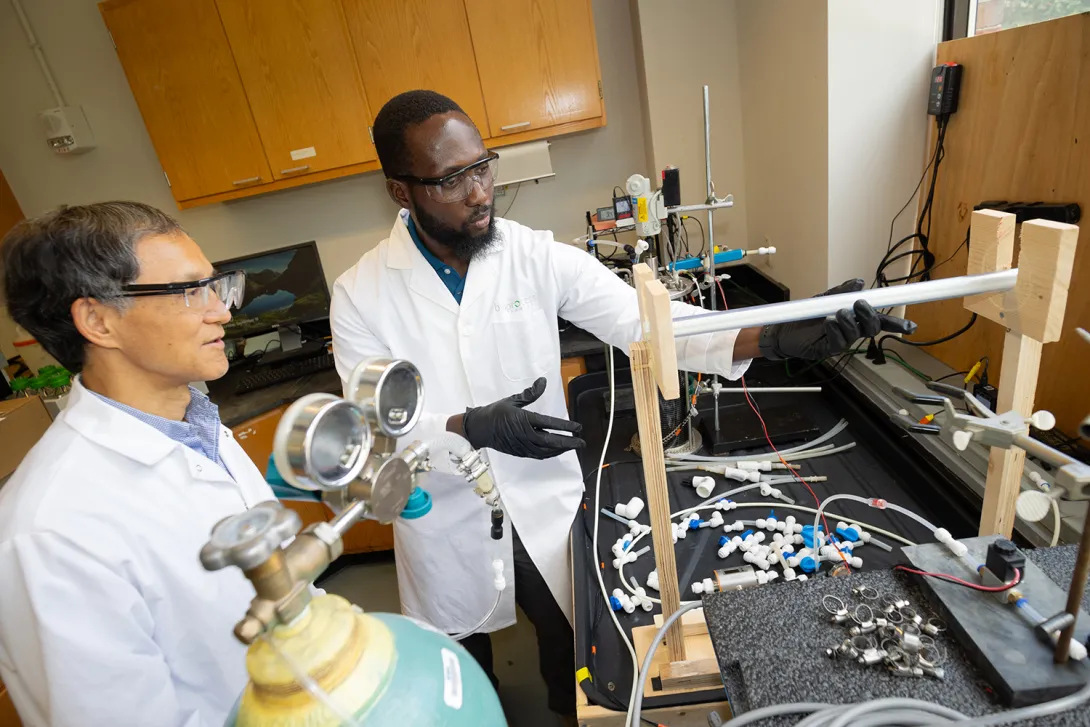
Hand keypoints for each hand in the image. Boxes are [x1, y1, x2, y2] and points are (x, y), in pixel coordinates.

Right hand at [462, 377, 585, 459]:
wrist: (479, 429)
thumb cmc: (495, 412)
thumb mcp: (512, 400)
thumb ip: (530, 393)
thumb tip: (543, 381)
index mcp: (523, 419)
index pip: (549, 424)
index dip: (565, 426)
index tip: (578, 427)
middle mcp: (524, 434)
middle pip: (551, 441)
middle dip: (568, 442)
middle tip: (582, 441)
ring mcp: (522, 445)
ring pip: (546, 451)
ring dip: (561, 449)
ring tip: (573, 446)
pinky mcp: (520, 452)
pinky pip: (538, 455)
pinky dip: (550, 454)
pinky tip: (557, 451)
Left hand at [758, 279, 916, 360]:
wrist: (782, 329)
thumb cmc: (806, 315)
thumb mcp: (824, 298)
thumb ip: (842, 291)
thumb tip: (859, 282)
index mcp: (855, 319)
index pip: (879, 321)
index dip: (896, 325)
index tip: (911, 327)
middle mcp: (851, 331)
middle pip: (872, 328)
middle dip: (870, 316)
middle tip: (860, 304)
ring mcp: (840, 342)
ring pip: (855, 335)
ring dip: (849, 321)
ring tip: (837, 313)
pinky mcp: (826, 349)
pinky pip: (837, 342)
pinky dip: (835, 330)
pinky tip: (828, 322)